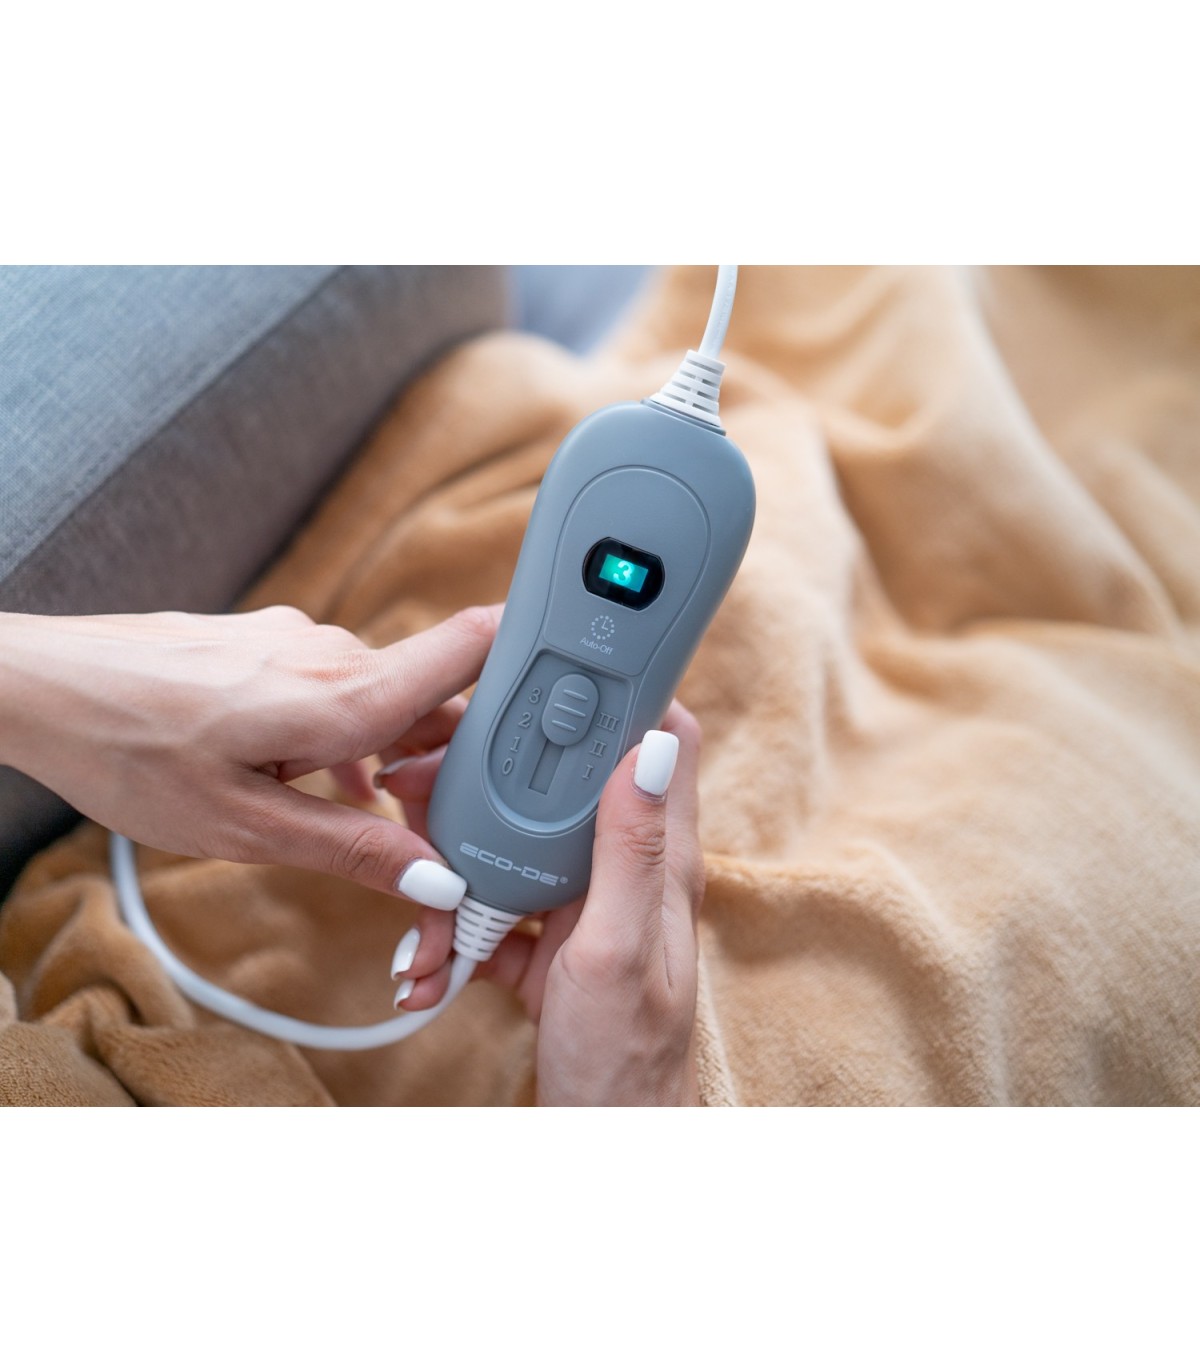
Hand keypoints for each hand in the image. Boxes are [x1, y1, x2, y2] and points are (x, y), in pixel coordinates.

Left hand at [0, 605, 498, 898]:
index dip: (533, 654)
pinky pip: (336, 684)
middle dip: (447, 754)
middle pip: (433, 692)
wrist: (39, 685)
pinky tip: (309, 777)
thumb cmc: (130, 752)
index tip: (571, 685)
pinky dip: (344, 732)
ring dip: (388, 750)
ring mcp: (299, 639)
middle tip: (438, 820)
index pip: (471, 647)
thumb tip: (437, 878)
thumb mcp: (244, 826)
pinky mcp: (269, 642)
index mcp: (343, 696)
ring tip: (358, 811)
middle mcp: (333, 652)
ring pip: (382, 693)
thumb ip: (351, 848)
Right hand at [379, 702, 705, 1105]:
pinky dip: (457, 933)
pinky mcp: (550, 947)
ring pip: (518, 848)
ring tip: (422, 907)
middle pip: (565, 789)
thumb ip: (630, 850)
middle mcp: (626, 874)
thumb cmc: (623, 1060)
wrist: (599, 1145)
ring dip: (459, 867)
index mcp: (661, 862)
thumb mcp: (616, 949)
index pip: (661, 744)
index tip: (550, 673)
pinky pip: (496, 913)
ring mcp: (585, 910)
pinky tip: (428, 967)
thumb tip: (650, 745)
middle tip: (425, 778)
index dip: (618, 698)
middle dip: (493, 780)